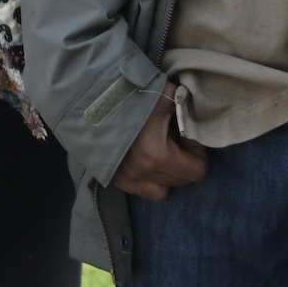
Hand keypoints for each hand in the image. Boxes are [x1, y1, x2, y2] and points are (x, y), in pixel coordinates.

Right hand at [111, 84, 207, 200]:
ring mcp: (125, 180)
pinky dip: (148, 177)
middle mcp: (142, 174)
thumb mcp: (166, 95)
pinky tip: (144, 157)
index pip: (197, 171)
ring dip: (166, 175)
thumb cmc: (131, 94)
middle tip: (176, 140)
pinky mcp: (113, 180)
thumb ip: (187, 109)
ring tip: (162, 152)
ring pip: (160, 192)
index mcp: (157, 155)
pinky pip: (140, 189)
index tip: (188, 136)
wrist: (89, 98)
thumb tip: (197, 119)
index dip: (198, 152)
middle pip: (181, 182)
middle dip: (184, 162)